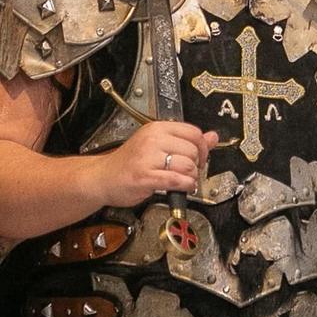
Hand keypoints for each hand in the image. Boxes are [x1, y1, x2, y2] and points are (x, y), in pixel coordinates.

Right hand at [94, 121, 218, 209]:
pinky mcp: (145, 177)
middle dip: (197, 164)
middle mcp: (153, 140)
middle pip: (193, 150)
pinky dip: (186, 186)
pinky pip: (177, 180)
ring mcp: (148, 158)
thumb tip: (213, 137)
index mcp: (156, 128)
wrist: (103, 178)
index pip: (193, 132)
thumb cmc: (129, 163)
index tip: (201, 157)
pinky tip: (183, 187)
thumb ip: (186, 141)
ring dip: (192, 177)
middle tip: (191, 171)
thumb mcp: (157, 145)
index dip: (203, 147)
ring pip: (188, 165)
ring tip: (185, 180)